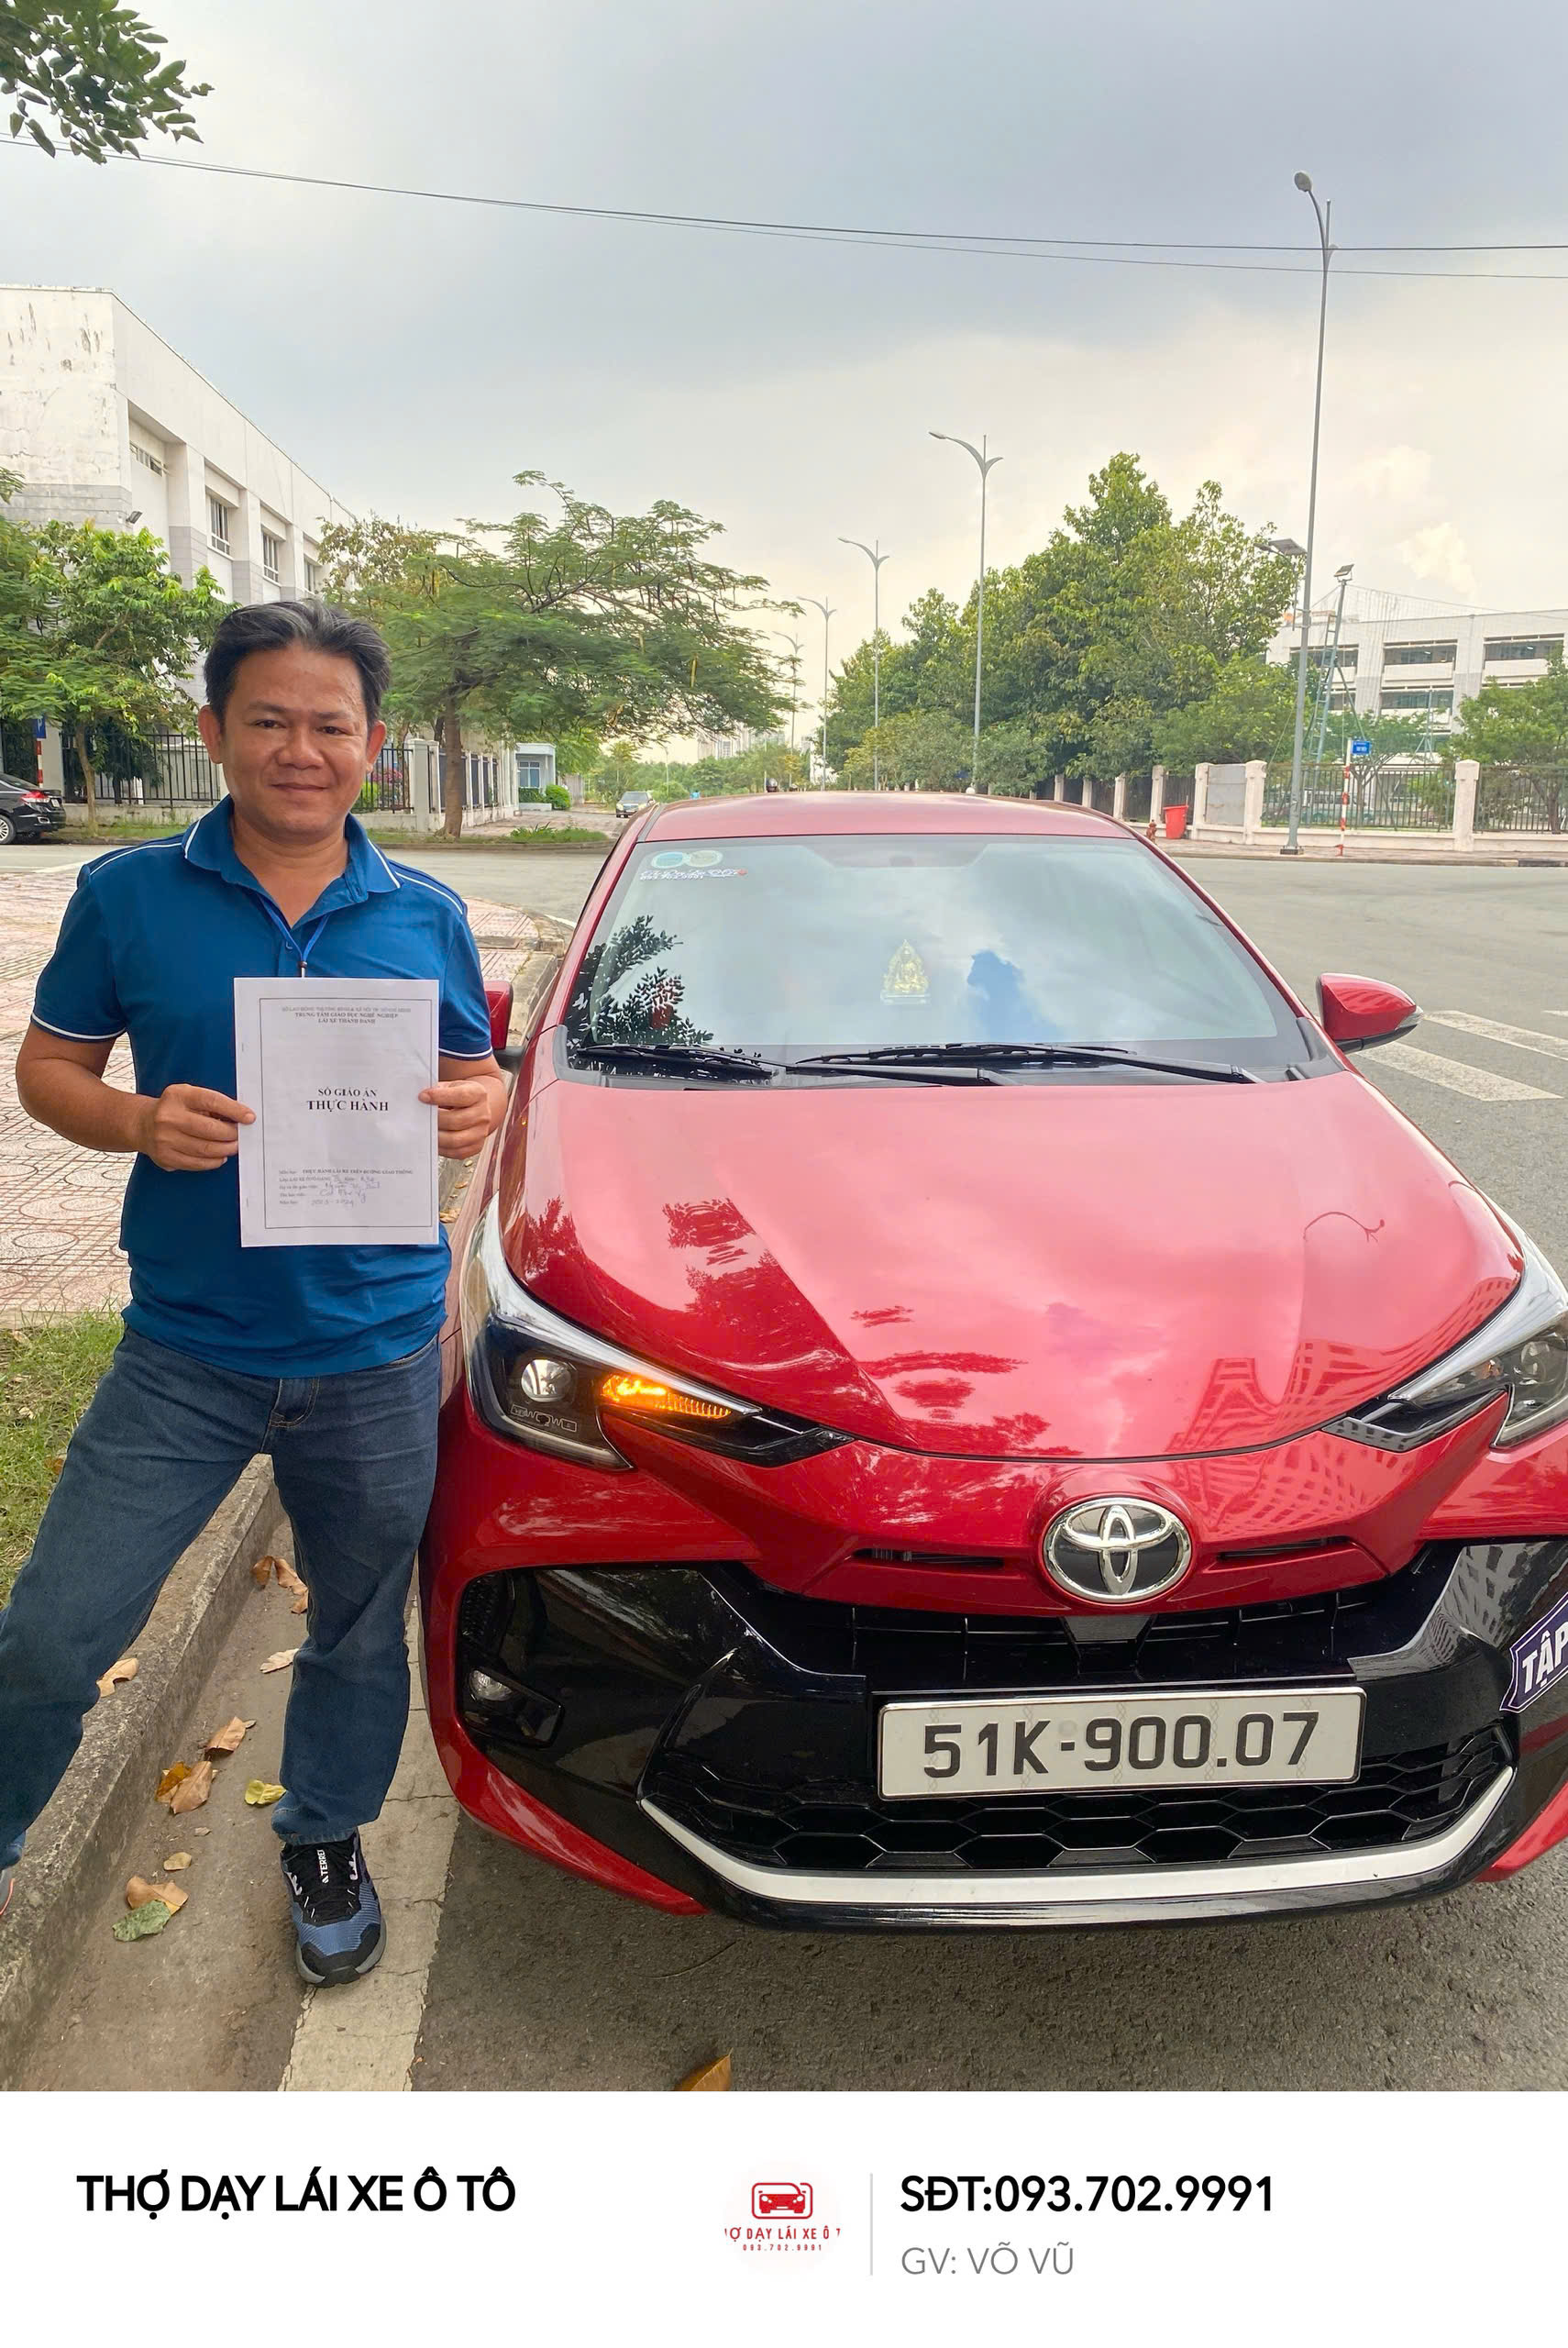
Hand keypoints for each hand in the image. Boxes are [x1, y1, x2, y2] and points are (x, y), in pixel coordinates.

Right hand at [136, 1084, 254, 1171]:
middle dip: (232, 1134)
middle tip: (241, 1135)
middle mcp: (168, 1117)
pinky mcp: (165, 1157)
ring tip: (233, 1146)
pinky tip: (219, 1156)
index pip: (212, 1101)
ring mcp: (165, 1139)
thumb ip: (212, 1104)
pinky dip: (214, 1161)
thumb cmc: (173, 1109)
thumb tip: (240, 1117)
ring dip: (226, 1149)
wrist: (142, 1124)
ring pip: (206, 1149)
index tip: (249, 1117)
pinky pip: (197, 1163)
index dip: (234, 1110)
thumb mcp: (189, 1096)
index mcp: (177, 1096)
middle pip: (210, 1129)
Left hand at [420, 1075, 505, 1161]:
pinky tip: (434, 1140)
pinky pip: (456, 1152)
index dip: (439, 1096)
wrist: (475, 1109)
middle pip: (456, 1121)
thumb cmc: (458, 1097)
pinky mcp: (476, 1147)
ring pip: (455, 1140)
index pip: (460, 1096)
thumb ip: (437, 1091)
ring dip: (437, 1137)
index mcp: (478, 1094)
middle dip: (435, 1121)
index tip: (422, 1096)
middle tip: (422, 1119)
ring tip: (426, 1131)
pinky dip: (442, 1148)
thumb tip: (420, 1099)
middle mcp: (483, 1114)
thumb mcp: (451, 1087)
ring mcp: (481, 1132)